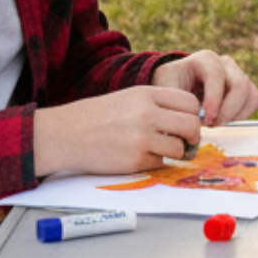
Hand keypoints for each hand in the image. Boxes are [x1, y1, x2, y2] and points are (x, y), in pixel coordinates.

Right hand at [32, 86, 201, 176]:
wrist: (64, 135)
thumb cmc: (96, 116)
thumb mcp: (128, 99)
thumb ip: (156, 105)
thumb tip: (188, 120)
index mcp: (146, 94)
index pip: (190, 102)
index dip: (193, 115)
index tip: (187, 123)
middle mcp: (147, 114)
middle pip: (191, 125)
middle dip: (192, 136)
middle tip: (186, 142)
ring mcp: (142, 138)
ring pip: (180, 148)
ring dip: (175, 152)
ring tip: (159, 150)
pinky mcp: (135, 160)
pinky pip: (160, 163)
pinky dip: (154, 162)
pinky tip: (138, 156)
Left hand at [153, 51, 257, 126]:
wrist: (178, 83)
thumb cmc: (170, 85)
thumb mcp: (166, 90)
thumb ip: (177, 103)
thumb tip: (190, 123)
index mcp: (204, 59)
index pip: (217, 75)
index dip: (214, 99)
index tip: (208, 119)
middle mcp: (225, 63)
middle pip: (240, 85)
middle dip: (228, 110)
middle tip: (212, 124)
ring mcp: (237, 73)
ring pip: (250, 94)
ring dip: (235, 114)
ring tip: (216, 123)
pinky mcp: (245, 86)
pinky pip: (253, 101)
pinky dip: (241, 115)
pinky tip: (224, 120)